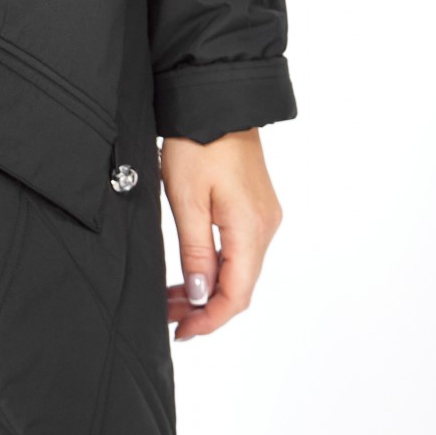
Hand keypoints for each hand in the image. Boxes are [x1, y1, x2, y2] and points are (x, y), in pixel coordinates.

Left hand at [161, 129, 282, 340]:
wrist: (216, 102)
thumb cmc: (199, 143)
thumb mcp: (187, 200)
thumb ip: (195, 252)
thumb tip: (203, 296)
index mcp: (251, 229)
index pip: (237, 295)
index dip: (210, 320)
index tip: (182, 332)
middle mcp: (266, 227)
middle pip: (240, 286)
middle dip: (205, 308)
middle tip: (169, 316)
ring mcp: (264, 217)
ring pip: (239, 270)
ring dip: (208, 288)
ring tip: (172, 297)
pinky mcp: (255, 207)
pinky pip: (239, 250)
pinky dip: (215, 266)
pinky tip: (192, 270)